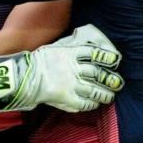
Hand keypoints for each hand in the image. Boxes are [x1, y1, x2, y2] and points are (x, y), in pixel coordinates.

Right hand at [0, 24, 123, 111]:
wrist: (25, 77)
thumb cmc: (40, 61)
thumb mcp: (56, 48)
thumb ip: (71, 46)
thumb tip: (83, 38)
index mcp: (70, 54)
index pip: (94, 53)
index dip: (107, 57)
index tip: (115, 60)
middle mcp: (73, 69)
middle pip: (98, 73)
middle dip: (110, 79)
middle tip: (118, 82)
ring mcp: (71, 85)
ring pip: (95, 90)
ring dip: (105, 94)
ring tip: (110, 96)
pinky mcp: (67, 99)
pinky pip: (85, 103)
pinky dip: (92, 104)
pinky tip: (95, 103)